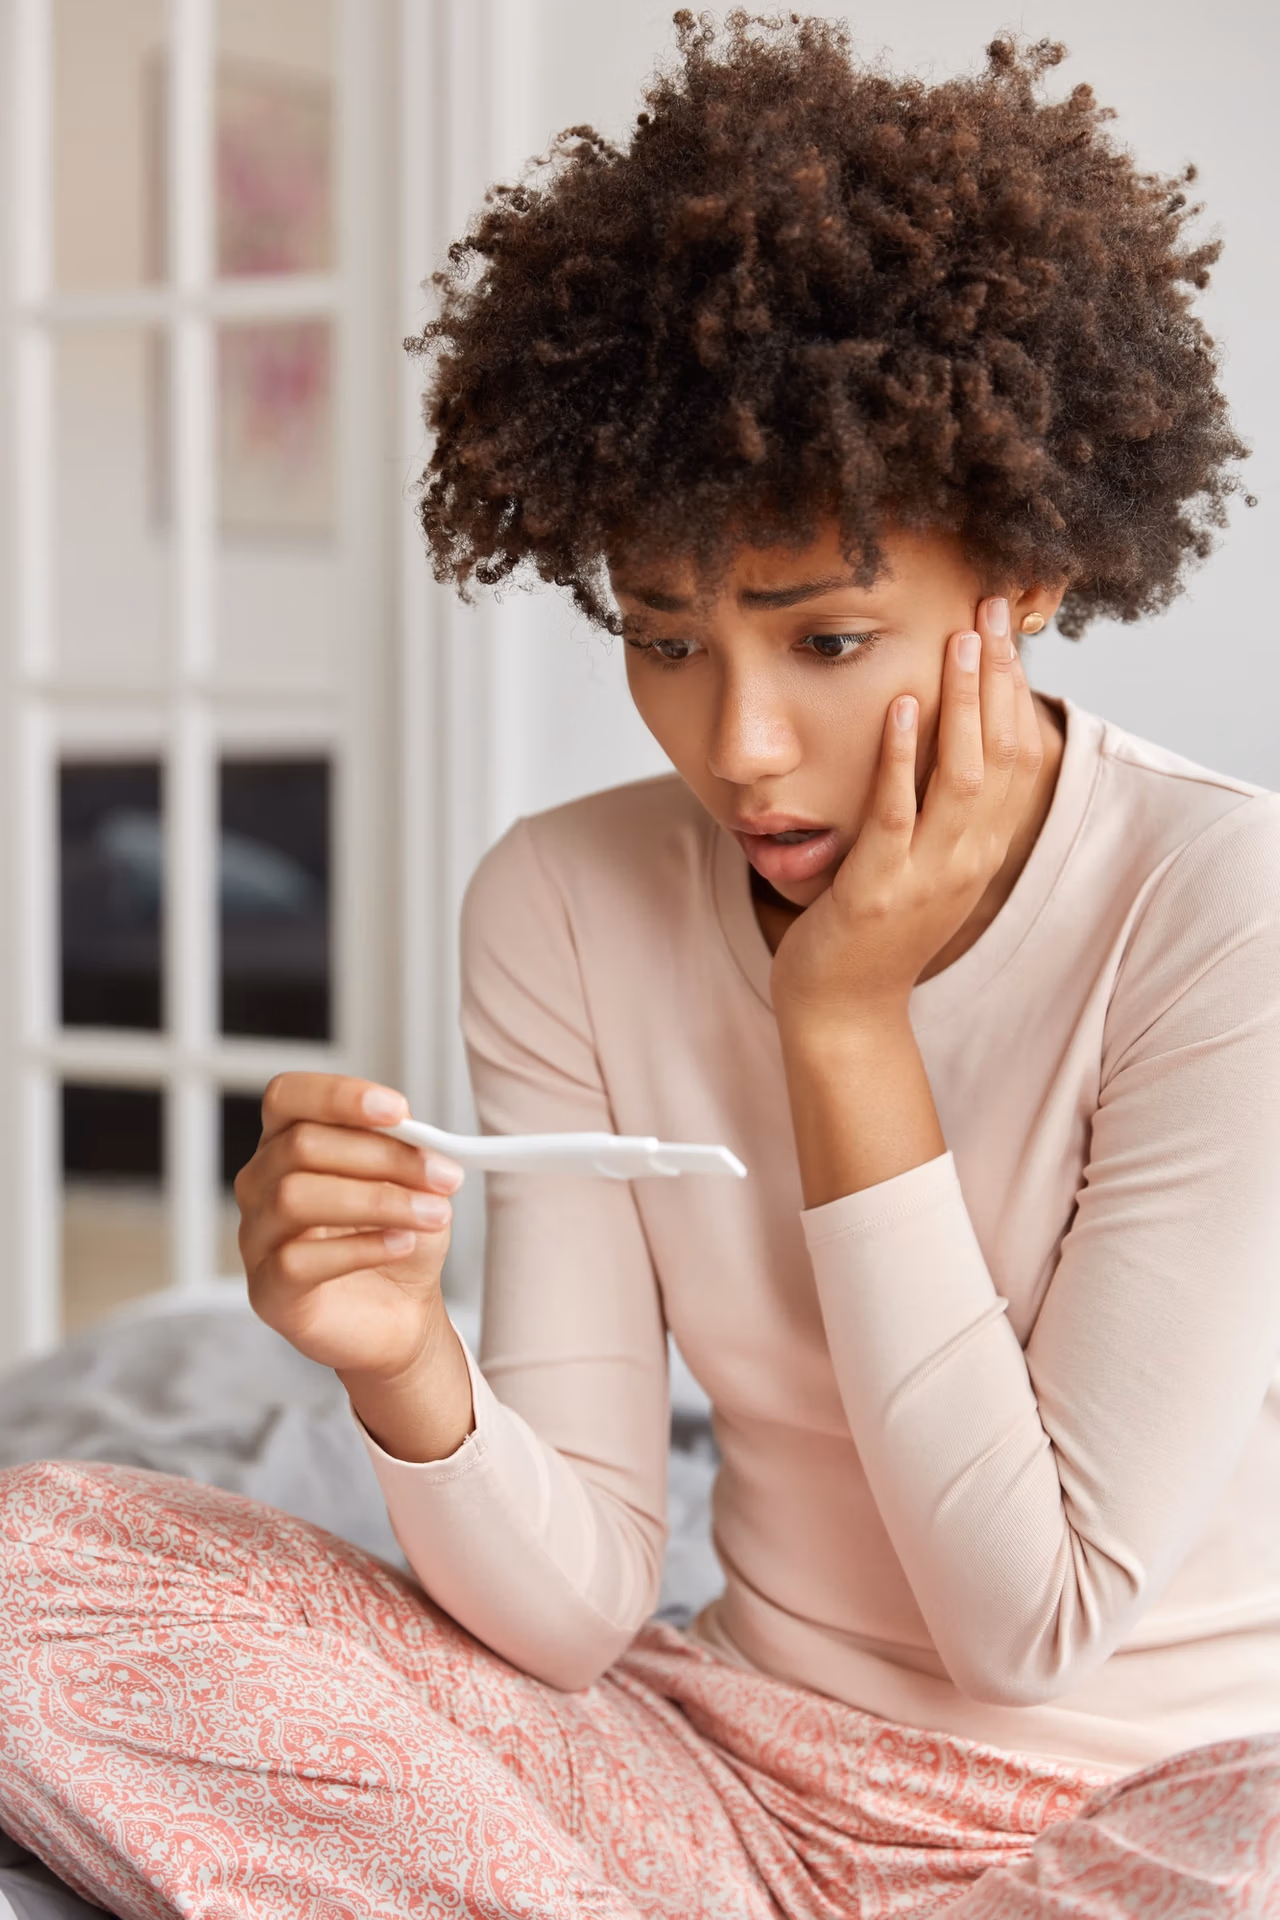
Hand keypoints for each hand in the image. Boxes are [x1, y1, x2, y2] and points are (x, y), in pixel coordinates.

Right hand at [235, 1074, 464, 1383]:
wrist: (401, 1313)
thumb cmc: (397, 1239)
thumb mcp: (413, 1184)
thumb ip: (408, 1152)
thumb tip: (421, 1136)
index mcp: (287, 1143)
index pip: (288, 1097)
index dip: (338, 1096)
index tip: (398, 1110)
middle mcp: (260, 1184)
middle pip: (301, 1146)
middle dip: (383, 1157)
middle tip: (443, 1176)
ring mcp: (256, 1238)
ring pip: (295, 1197)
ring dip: (378, 1201)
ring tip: (432, 1215)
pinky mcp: (268, 1292)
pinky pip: (297, 1260)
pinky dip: (359, 1248)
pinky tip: (400, 1244)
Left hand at [770, 597, 1044, 1036]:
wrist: (842, 1010)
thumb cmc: (871, 930)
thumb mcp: (920, 863)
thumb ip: (934, 809)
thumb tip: (934, 737)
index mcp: (980, 849)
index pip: (1019, 754)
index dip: (1016, 688)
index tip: (1006, 627)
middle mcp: (967, 859)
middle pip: (1003, 753)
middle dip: (998, 677)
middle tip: (991, 609)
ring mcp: (927, 877)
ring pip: (962, 777)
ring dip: (962, 703)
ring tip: (959, 641)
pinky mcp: (877, 890)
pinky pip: (896, 814)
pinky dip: (901, 759)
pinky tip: (902, 709)